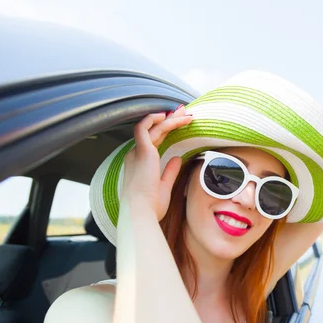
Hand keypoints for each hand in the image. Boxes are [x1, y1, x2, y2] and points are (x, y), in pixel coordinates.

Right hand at [121, 105, 192, 220]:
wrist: (141, 212)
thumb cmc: (150, 205)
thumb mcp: (164, 186)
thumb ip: (170, 171)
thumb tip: (178, 158)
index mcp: (140, 164)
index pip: (154, 141)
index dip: (167, 130)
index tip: (180, 123)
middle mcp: (136, 155)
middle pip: (155, 131)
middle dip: (171, 119)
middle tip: (184, 111)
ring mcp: (138, 152)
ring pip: (154, 127)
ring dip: (170, 119)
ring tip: (186, 113)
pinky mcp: (142, 151)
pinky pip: (146, 127)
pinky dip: (155, 119)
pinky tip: (169, 115)